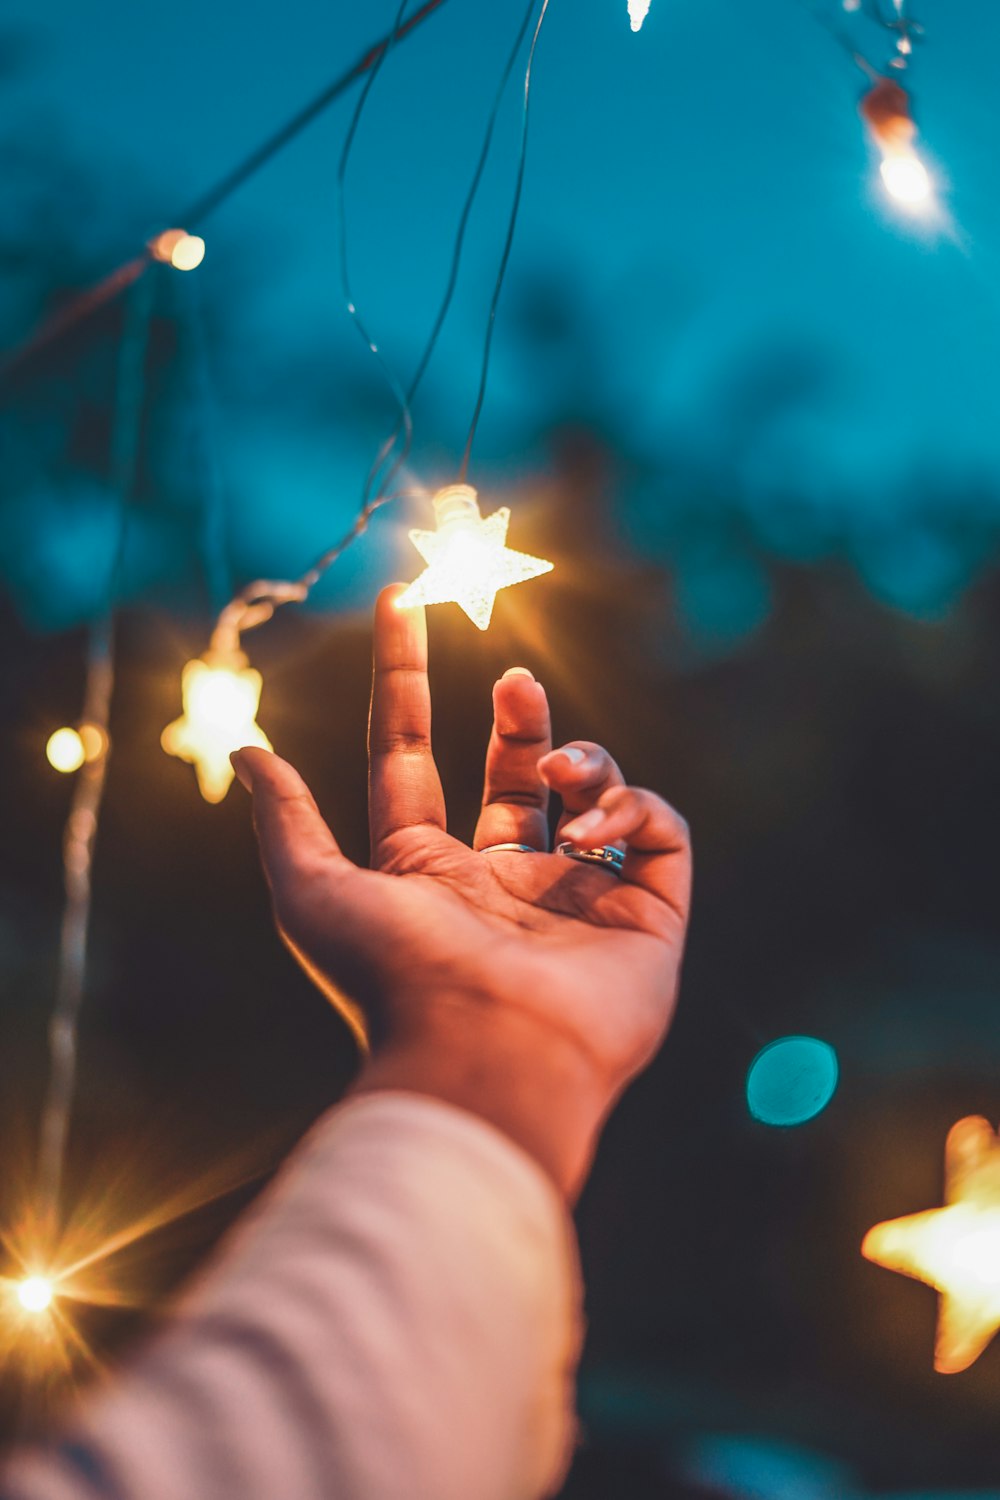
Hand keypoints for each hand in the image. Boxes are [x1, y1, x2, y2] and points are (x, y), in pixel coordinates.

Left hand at [232, 585, 690, 1198]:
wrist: (489, 1059)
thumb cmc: (396, 979)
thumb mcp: (316, 892)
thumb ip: (286, 820)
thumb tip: (245, 750)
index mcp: (428, 872)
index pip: (413, 757)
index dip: (404, 681)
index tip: (403, 601)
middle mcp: (504, 881)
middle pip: (516, 773)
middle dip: (518, 720)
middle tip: (511, 680)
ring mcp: (578, 897)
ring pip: (593, 792)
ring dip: (581, 760)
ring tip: (563, 773)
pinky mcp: (647, 916)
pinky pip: (659, 831)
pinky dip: (634, 807)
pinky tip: (597, 828)